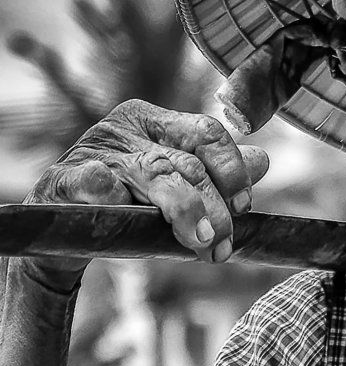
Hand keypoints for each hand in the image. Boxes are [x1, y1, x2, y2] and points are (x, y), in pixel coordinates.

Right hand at [22, 99, 268, 284]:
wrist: (64, 228)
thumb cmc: (126, 203)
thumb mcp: (173, 185)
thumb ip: (215, 172)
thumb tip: (263, 161)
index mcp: (155, 122)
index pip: (206, 132)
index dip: (232, 167)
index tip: (246, 205)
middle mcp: (126, 130)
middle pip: (184, 161)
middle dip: (213, 205)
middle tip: (224, 243)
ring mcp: (92, 151)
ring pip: (151, 173)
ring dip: (183, 208)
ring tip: (202, 240)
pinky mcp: (62, 179)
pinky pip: (90, 180)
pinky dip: (107, 188)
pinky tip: (121, 200)